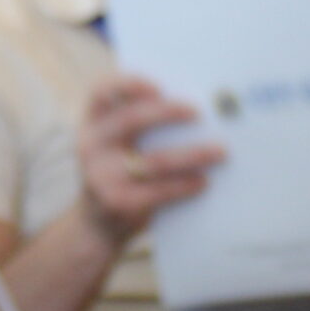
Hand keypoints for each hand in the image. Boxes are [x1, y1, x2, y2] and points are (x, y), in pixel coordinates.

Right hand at [75, 77, 224, 245]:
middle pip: (131, 119)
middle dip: (168, 112)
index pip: (101, 92)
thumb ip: (138, 126)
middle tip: (198, 112)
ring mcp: (101, 176)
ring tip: (219, 151)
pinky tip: (203, 181)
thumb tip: (194, 110)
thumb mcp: (116, 146)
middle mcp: (90, 146)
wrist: (96, 226)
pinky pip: (159, 190)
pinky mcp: (118, 202)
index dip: (128, 84)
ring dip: (193, 154)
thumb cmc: (118, 175)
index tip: (159, 86)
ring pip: (155, 160)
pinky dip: (185, 185)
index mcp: (91, 124)